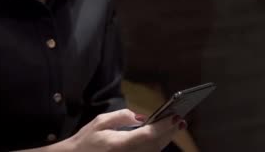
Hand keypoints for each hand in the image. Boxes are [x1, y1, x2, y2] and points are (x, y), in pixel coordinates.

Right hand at [65, 109, 184, 151]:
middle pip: (156, 145)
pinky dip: (156, 147)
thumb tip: (142, 118)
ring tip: (174, 127)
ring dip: (165, 139)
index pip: (148, 135)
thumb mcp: (100, 123)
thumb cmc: (85, 141)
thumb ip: (122, 117)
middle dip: (169, 132)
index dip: (164, 126)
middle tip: (179, 120)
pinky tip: (161, 138)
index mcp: (119, 144)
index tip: (175, 117)